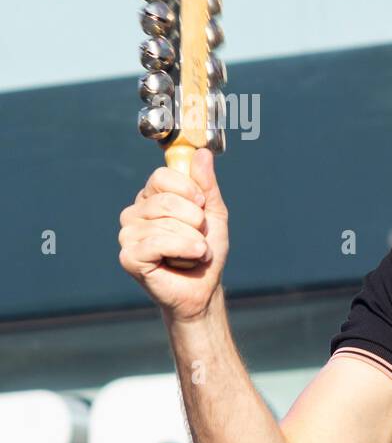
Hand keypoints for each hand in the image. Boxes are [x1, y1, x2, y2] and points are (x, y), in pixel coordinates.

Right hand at [118, 147, 229, 322]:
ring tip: (194, 253)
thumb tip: (202, 153)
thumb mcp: (214, 213)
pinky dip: (182, 251)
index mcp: (151, 198)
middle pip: (166, 201)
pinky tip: (185, 261)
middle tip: (200, 236)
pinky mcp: (128, 256)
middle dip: (195, 221)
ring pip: (166, 224)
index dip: (189, 190)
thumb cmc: (205, 251)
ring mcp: (128, 235)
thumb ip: (207, 184)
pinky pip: (157, 243)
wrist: (203, 289)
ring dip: (193, 240)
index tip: (202, 205)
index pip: (162, 176)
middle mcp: (134, 213)